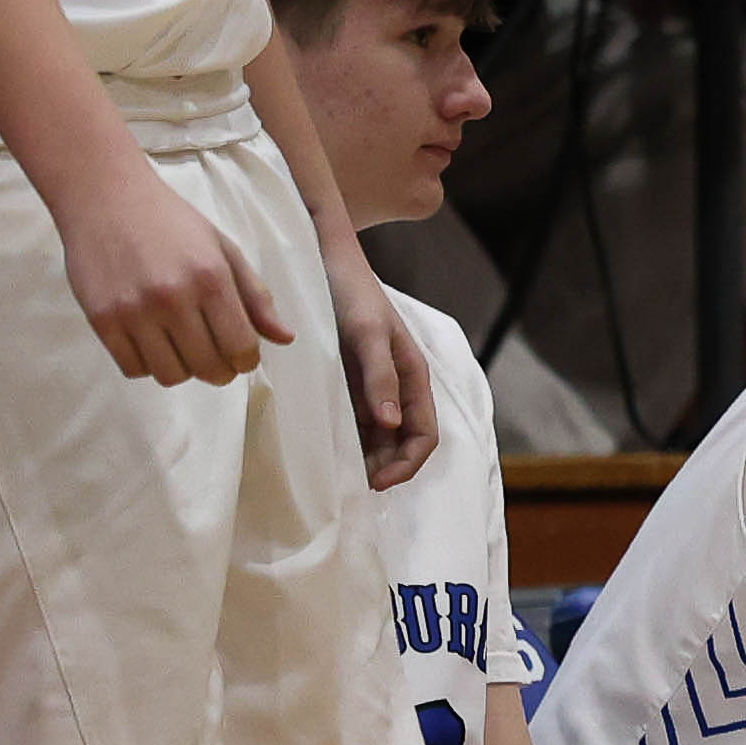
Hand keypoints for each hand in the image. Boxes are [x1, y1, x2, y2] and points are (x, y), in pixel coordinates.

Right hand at [57, 158, 280, 386]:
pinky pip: (132, 368)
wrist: (105, 197)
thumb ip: (255, 296)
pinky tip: (152, 343)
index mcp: (211, 279)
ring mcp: (134, 311)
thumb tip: (285, 338)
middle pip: (207, 368)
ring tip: (182, 348)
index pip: (240, 348)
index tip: (242, 356)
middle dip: (219, 371)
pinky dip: (147, 365)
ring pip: (170, 375)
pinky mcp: (101, 320)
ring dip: (183, 370)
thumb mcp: (224, 249)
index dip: (246, 361)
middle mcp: (173, 299)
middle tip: (215, 358)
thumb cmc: (171, 221)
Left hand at [329, 256, 432, 488]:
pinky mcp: (346, 382)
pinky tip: (324, 448)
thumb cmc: (349, 293)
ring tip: (336, 474)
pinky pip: (352, 421)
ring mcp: (370, 386)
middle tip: (349, 485)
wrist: (321, 259)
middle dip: (384, 467)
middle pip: (401, 442)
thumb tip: (390, 425)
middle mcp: (396, 386)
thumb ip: (379, 377)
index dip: (405, 463)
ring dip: (363, 458)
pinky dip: (344, 441)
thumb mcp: (366, 333)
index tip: (374, 481)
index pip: (424, 435)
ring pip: (376, 436)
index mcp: (413, 376)